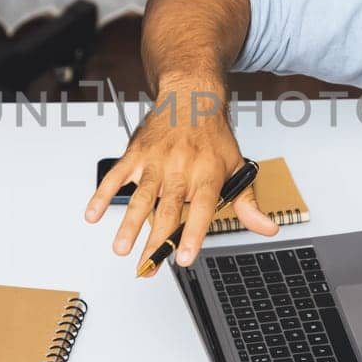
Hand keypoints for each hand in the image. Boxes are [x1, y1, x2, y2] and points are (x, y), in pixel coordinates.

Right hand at [84, 79, 276, 268]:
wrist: (191, 96)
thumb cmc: (212, 136)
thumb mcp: (237, 167)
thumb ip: (248, 203)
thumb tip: (268, 228)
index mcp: (207, 175)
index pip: (201, 209)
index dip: (193, 234)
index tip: (184, 257)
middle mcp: (180, 169)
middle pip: (168, 209)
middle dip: (156, 240)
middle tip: (147, 265)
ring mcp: (155, 162)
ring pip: (141, 196)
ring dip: (129, 224)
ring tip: (120, 248)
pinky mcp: (136, 154)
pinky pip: (116, 176)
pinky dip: (102, 194)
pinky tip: (93, 213)